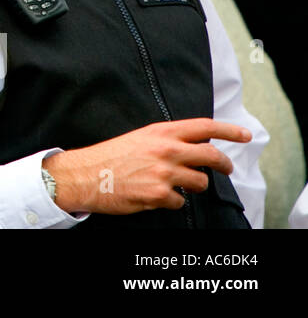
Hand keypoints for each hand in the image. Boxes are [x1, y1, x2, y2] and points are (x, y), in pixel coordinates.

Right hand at [42, 118, 250, 214]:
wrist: (85, 175)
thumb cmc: (110, 156)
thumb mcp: (139, 138)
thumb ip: (166, 140)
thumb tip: (191, 148)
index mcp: (161, 132)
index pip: (204, 127)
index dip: (229, 130)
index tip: (244, 134)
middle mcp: (166, 150)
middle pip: (212, 157)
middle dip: (224, 165)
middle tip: (226, 168)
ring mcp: (164, 173)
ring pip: (200, 183)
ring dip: (192, 185)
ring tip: (174, 184)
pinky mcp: (159, 195)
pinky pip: (180, 201)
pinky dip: (171, 201)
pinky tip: (155, 195)